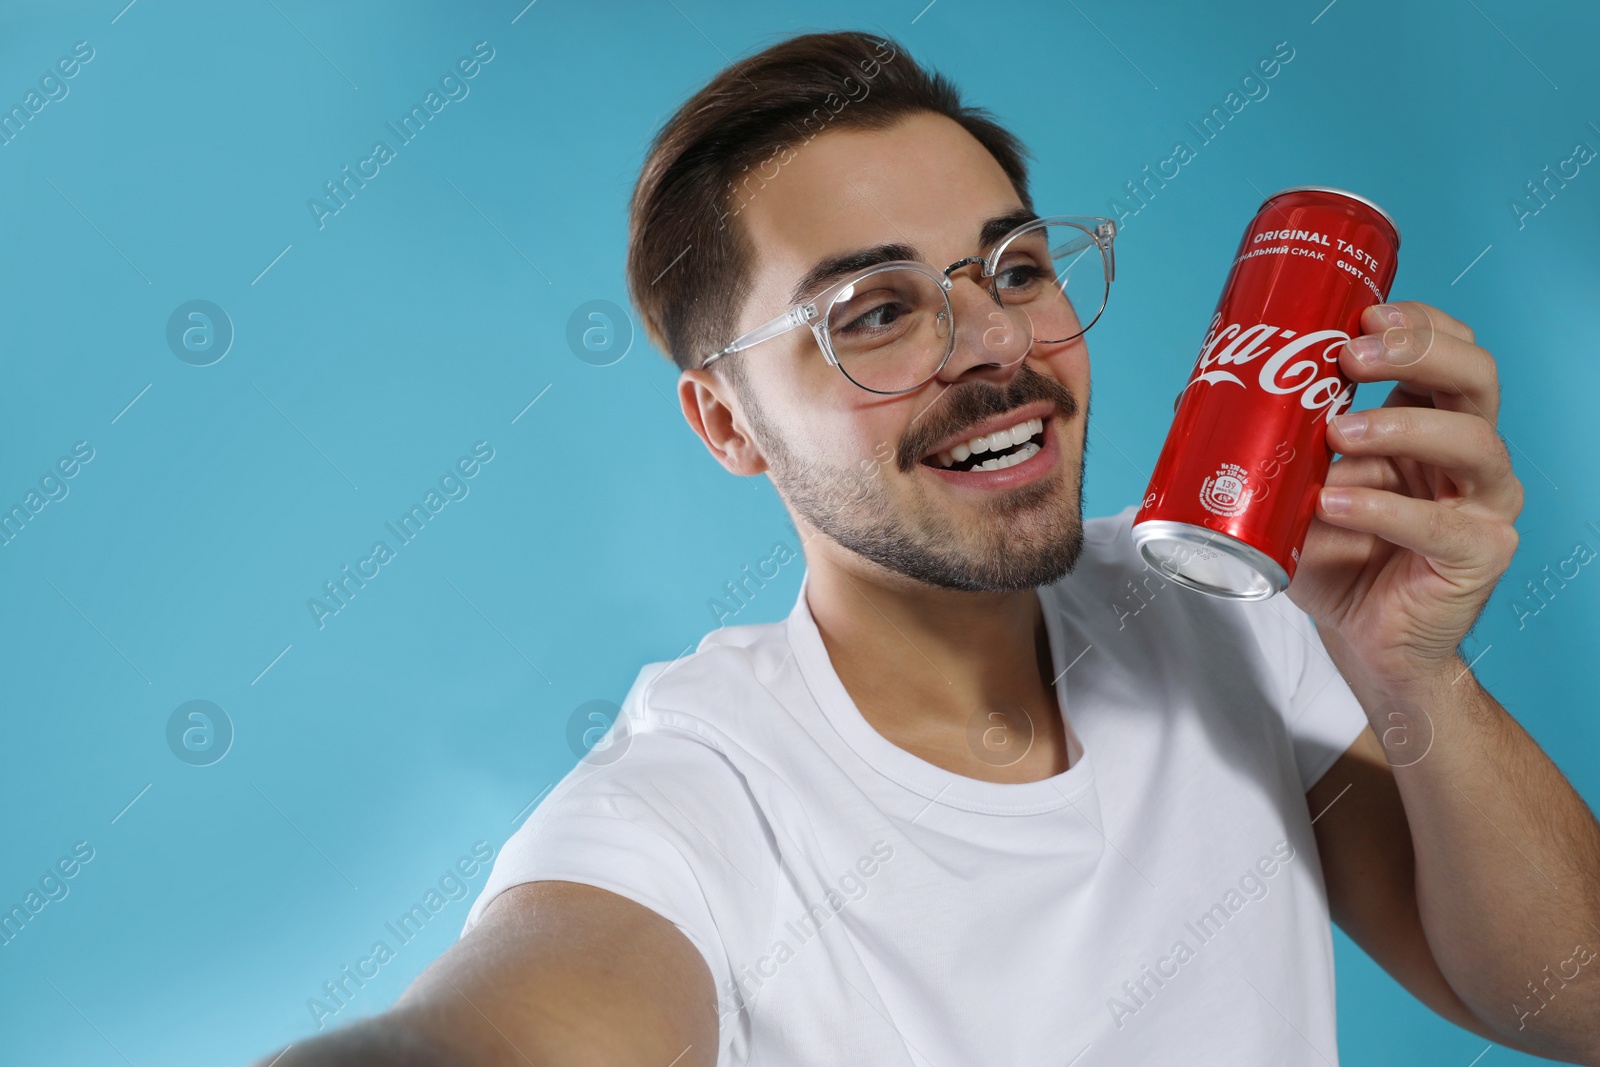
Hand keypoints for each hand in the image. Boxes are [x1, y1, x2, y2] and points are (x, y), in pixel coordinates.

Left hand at [1286, 301, 1522, 691]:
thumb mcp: (1291, 486)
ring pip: (1473, 442)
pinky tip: (1335, 505)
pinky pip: (1442, 525)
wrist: (1361, 636)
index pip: (1452, 348)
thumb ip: (1262, 441)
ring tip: (1337, 432)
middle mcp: (1469, 453)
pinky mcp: (1478, 554)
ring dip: (1401, 425)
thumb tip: (1189, 398)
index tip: (1361, 315)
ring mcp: (1483, 503)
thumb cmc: (1334, 554)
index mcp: (1432, 421)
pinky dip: (1384, 511)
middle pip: (1478, 376)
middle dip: (1418, 353)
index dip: (1418, 323)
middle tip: (1351, 357)